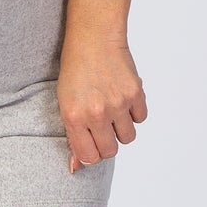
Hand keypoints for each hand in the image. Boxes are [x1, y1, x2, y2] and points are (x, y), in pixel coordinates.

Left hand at [56, 36, 147, 171]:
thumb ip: (73, 136)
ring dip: (121, 129)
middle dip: (107, 143)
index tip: (91, 144)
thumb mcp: (65, 104)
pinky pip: (141, 118)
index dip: (91, 154)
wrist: (94, 38)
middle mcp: (96, 113)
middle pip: (110, 151)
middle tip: (102, 127)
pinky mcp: (135, 93)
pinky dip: (134, 112)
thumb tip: (77, 168)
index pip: (89, 157)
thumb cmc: (75, 70)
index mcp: (74, 117)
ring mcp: (117, 103)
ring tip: (112, 110)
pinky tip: (123, 98)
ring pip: (128, 137)